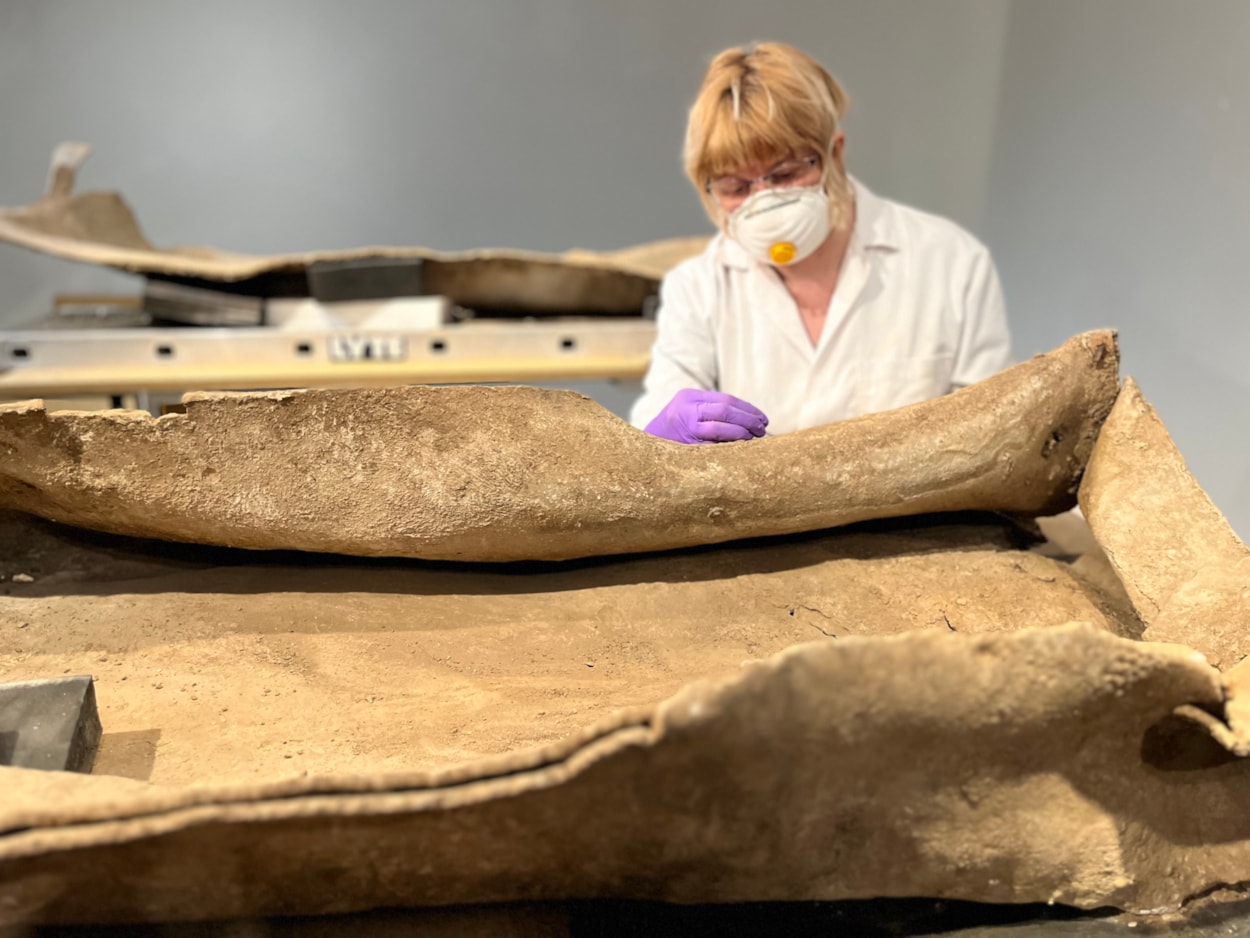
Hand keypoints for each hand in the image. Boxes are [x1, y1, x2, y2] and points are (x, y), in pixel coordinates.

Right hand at [644, 389, 768, 443]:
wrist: (645, 448)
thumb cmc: (674, 430)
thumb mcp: (687, 410)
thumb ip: (711, 410)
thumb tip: (749, 418)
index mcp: (688, 397)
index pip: (726, 400)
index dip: (748, 409)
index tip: (762, 418)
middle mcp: (686, 411)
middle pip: (726, 411)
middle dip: (748, 421)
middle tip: (762, 430)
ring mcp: (684, 430)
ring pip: (720, 429)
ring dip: (742, 435)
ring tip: (754, 439)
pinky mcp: (685, 449)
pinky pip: (713, 448)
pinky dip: (730, 448)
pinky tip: (741, 451)